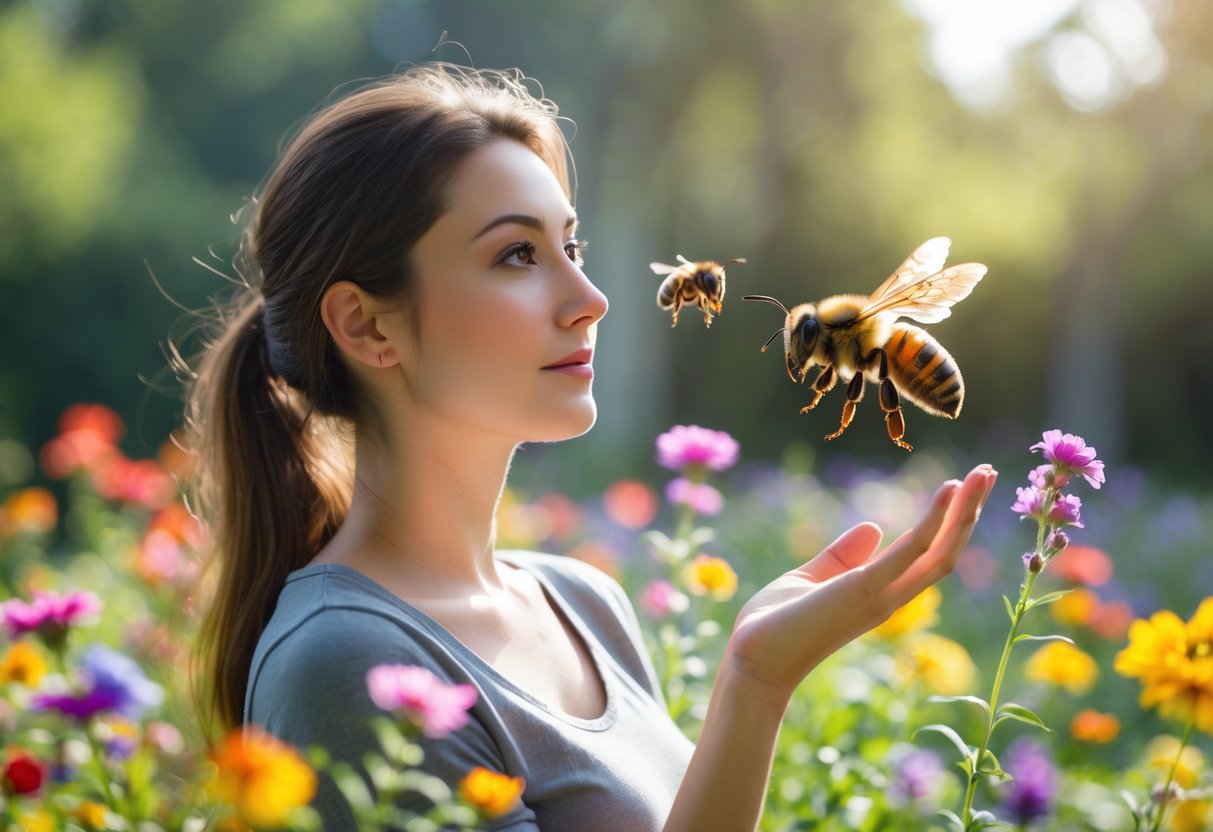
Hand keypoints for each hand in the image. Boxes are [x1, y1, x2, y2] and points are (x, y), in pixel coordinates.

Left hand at [723, 464, 996, 706]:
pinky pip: (910, 552)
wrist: (752, 660)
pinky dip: (934, 522)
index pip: (928, 554)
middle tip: (989, 471)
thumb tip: (874, 527)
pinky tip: (950, 492)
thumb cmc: (775, 626)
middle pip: (946, 551)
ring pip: (940, 551)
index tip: (965, 484)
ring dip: (964, 510)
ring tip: (983, 472)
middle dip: (969, 511)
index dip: (950, 522)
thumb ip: (841, 557)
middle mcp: (890, 595)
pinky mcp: (864, 590)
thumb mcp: (811, 579)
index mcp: (878, 591)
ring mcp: (881, 594)